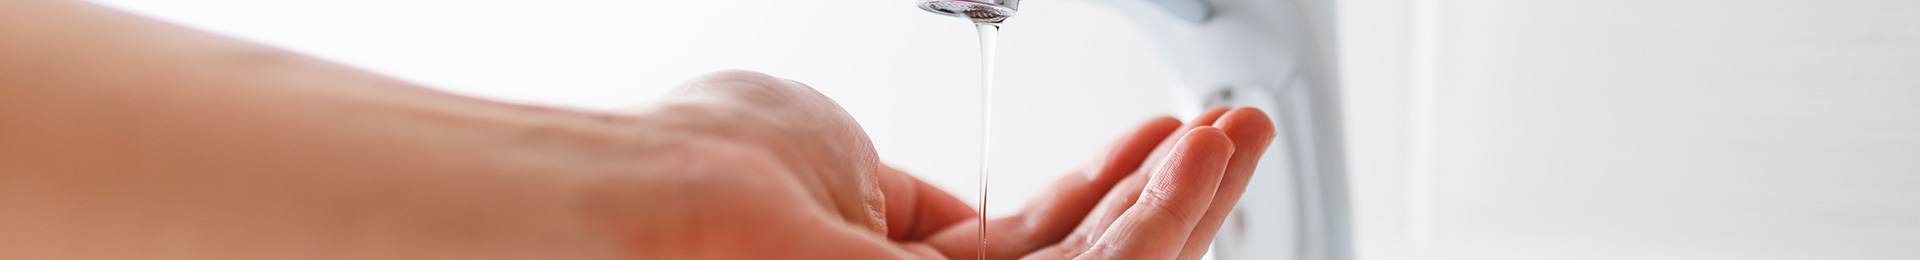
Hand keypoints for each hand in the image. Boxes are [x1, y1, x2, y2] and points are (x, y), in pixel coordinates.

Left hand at [609, 70, 1274, 258]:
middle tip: (1229, 138)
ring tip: (1234, 140)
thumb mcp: (831, 151)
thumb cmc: (703, 171)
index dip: (1100, 195)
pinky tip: (1196, 167)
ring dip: (1182, 211)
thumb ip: (902, 194)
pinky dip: (1156, 227)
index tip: (1154, 142)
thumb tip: (939, 206)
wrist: (654, 202)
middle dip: (1165, 205)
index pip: (1028, 253)